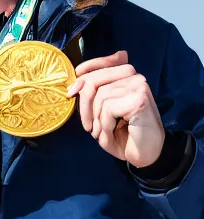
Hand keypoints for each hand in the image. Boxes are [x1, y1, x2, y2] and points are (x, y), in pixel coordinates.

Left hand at [67, 50, 164, 168]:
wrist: (147, 155)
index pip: (103, 62)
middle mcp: (135, 76)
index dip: (86, 72)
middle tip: (86, 125)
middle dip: (85, 103)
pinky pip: (108, 109)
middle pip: (96, 79)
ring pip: (100, 96)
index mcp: (128, 75)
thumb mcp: (105, 110)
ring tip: (102, 133)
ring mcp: (138, 86)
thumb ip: (96, 90)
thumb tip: (79, 73)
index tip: (73, 88)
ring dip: (96, 119)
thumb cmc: (125, 134)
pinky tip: (113, 134)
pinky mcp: (139, 99)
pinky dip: (105, 125)